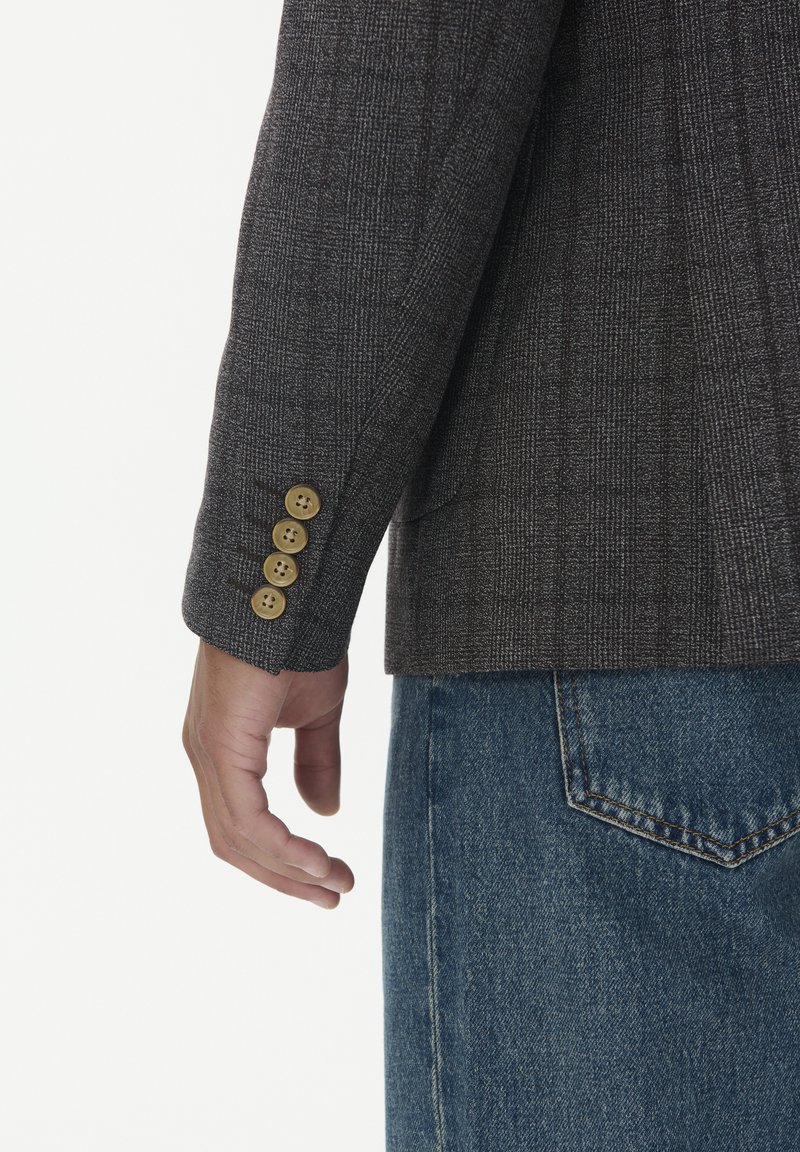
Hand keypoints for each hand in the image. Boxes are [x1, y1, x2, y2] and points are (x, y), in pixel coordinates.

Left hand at [181, 640, 354, 908]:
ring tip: (334, 884)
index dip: (283, 859)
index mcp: (224, 750)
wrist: (286, 594)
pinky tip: (315, 860)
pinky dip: (280, 846)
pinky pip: (246, 817)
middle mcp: (206, 758)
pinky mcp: (220, 747)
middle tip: (334, 896)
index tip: (330, 876)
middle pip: (236, 843)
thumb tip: (323, 814)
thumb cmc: (298, 643)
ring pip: (239, 838)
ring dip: (288, 869)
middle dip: (286, 877)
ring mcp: (207, 753)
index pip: (243, 825)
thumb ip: (316, 762)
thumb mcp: (316, 714)